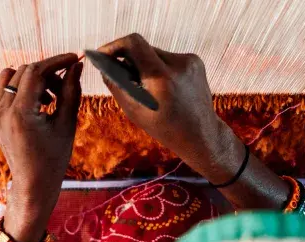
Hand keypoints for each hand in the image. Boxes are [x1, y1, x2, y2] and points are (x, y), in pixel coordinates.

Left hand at [0, 53, 82, 241]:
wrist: (33, 183)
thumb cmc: (54, 159)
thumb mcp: (67, 124)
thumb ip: (71, 91)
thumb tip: (76, 66)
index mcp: (20, 114)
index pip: (36, 71)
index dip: (56, 61)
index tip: (73, 59)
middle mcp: (2, 111)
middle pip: (24, 71)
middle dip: (47, 73)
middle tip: (63, 89)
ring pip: (8, 76)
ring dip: (29, 78)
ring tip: (46, 97)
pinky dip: (10, 86)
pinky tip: (27, 99)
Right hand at [97, 33, 241, 181]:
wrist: (201, 134)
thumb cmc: (166, 128)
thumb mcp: (135, 111)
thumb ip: (117, 85)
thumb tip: (103, 65)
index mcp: (162, 77)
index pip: (133, 43)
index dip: (114, 46)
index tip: (103, 55)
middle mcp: (178, 64)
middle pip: (142, 49)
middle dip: (128, 60)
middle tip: (123, 78)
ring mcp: (189, 60)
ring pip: (154, 53)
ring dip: (144, 65)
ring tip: (148, 89)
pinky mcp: (195, 61)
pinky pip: (167, 58)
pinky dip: (158, 68)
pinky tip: (164, 88)